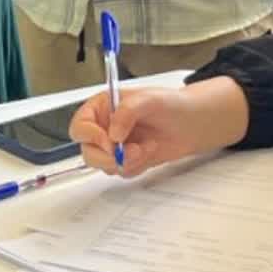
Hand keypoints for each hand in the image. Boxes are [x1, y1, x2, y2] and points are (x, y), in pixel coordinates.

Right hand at [68, 79, 249, 179]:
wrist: (192, 124)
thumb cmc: (171, 105)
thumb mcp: (148, 100)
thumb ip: (126, 112)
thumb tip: (112, 134)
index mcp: (102, 107)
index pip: (80, 126)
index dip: (90, 136)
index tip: (109, 141)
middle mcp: (104, 127)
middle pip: (87, 151)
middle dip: (108, 156)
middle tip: (128, 152)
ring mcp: (115, 146)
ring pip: (103, 165)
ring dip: (125, 161)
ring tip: (145, 149)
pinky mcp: (127, 160)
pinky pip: (120, 172)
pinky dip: (135, 167)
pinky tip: (149, 152)